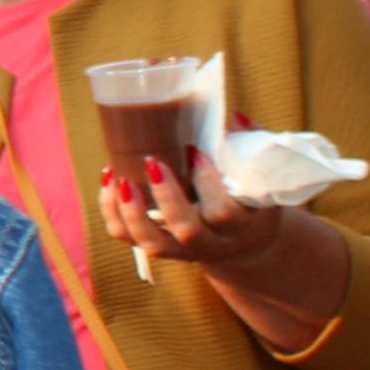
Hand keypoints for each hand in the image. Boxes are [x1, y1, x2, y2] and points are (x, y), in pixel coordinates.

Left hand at [96, 144, 282, 266]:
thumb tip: (233, 118)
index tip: (193, 151)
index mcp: (242, 225)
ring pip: (154, 243)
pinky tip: (110, 183)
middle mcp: (214, 243)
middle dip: (166, 197)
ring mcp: (185, 251)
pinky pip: (130, 239)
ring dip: (132, 211)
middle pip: (187, 231)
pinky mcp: (162, 249)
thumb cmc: (250, 197)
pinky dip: (114, 214)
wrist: (245, 241)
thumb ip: (249, 144)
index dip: (206, 183)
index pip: (223, 212)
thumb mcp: (259, 174)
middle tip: (151, 161)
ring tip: (119, 177)